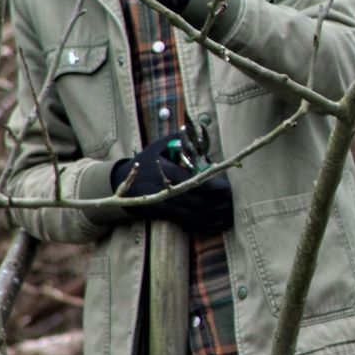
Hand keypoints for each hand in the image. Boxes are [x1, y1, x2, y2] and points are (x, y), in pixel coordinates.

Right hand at [110, 136, 232, 234]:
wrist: (121, 182)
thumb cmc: (148, 159)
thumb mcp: (161, 145)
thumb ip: (181, 139)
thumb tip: (201, 130)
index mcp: (167, 172)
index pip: (193, 183)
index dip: (212, 187)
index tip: (227, 186)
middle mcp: (165, 191)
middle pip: (197, 202)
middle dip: (217, 202)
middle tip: (233, 198)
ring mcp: (165, 205)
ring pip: (194, 215)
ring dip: (214, 214)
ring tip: (230, 210)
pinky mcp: (165, 215)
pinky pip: (188, 223)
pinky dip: (204, 224)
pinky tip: (218, 221)